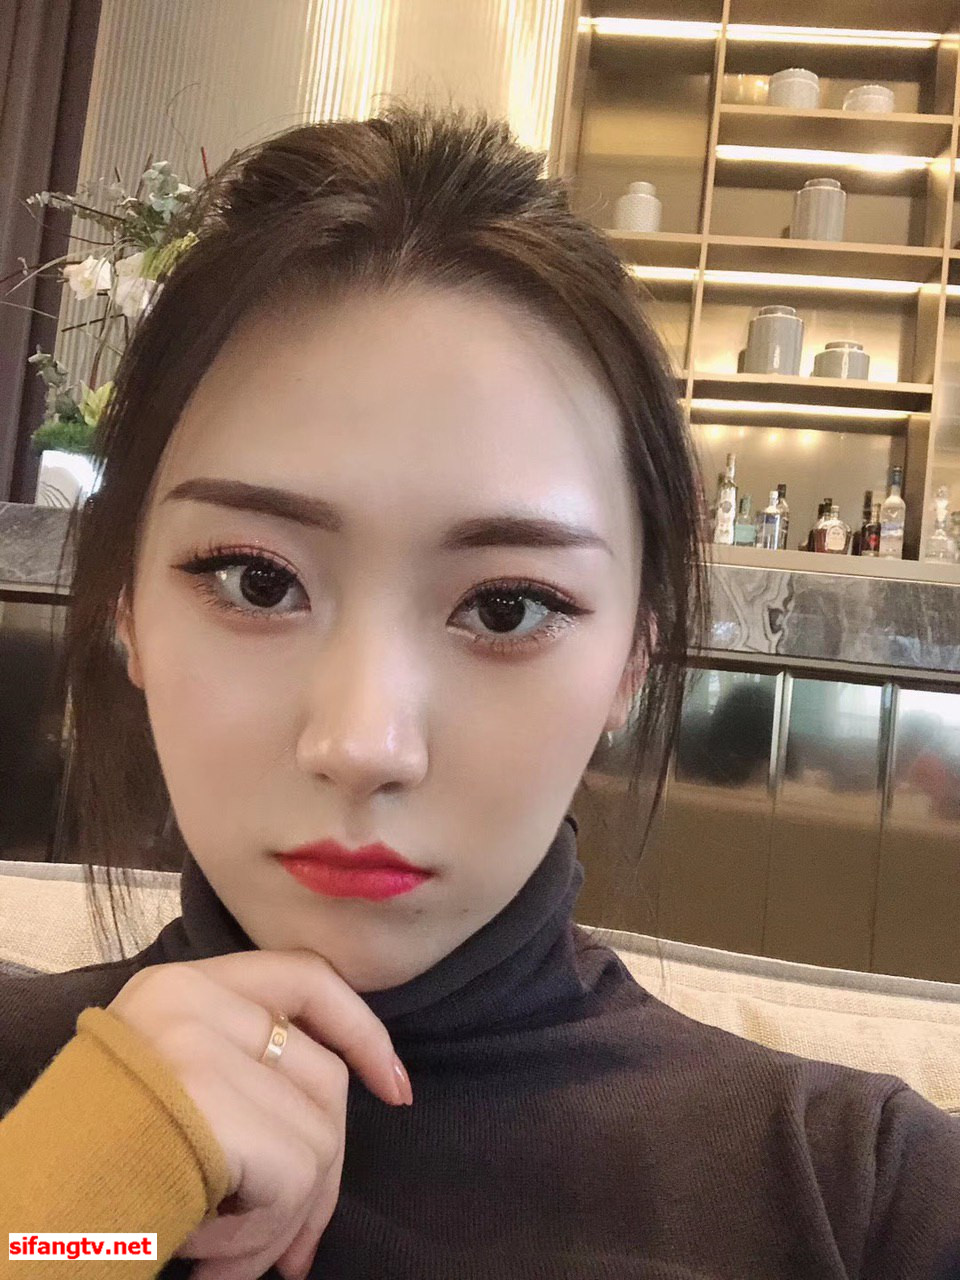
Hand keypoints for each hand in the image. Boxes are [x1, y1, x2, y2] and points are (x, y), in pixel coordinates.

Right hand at [107, 948, 410, 1279]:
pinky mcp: (206, 1106)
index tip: (395, 1088)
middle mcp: (186, 1002)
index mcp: (178, 986)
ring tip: (222, 1253)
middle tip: (293, 1251)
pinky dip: (265, 1236)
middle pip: (321, 1077)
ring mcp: (195, 1049)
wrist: (16, 1224)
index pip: (305, 978)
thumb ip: (246, 1070)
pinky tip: (206, 1254)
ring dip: (284, 1221)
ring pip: (319, 1136)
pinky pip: (297, 1175)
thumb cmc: (97, 1171)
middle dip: (324, 1177)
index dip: (362, 1030)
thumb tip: (361, 1097)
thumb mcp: (170, 1091)